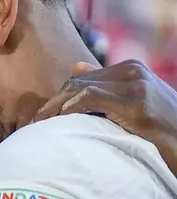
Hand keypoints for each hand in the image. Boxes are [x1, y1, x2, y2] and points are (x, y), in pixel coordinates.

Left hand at [34, 59, 176, 175]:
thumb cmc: (164, 131)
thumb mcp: (136, 103)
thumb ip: (108, 87)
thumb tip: (76, 67)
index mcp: (130, 69)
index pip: (82, 79)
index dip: (59, 97)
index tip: (42, 116)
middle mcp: (132, 71)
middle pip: (78, 82)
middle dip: (53, 102)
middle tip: (34, 122)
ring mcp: (136, 84)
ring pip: (80, 89)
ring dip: (55, 107)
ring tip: (40, 125)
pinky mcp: (136, 102)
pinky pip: (91, 98)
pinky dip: (71, 108)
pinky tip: (60, 121)